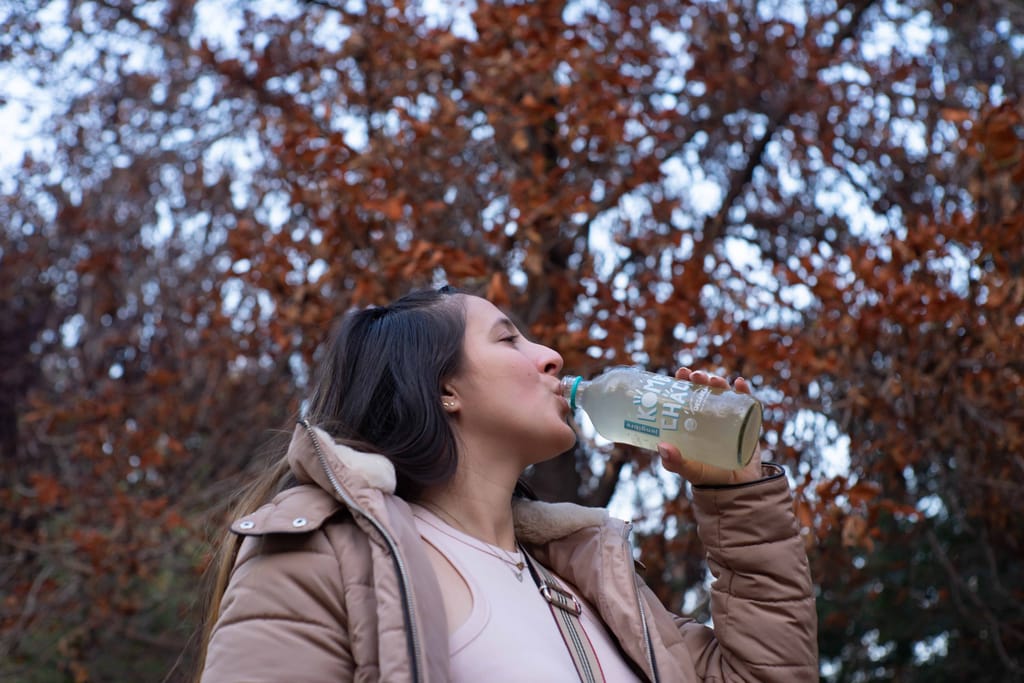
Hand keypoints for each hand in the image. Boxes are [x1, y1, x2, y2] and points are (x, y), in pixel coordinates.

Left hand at [657, 367, 763, 485]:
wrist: (740, 489)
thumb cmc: (710, 477)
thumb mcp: (690, 470)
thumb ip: (675, 463)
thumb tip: (662, 446)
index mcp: (692, 422)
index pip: (686, 397)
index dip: (683, 383)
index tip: (680, 373)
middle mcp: (709, 417)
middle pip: (704, 391)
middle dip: (701, 379)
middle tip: (696, 376)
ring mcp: (728, 418)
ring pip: (723, 393)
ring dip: (719, 382)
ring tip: (715, 381)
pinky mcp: (746, 423)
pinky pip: (747, 403)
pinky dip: (744, 391)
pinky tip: (740, 384)